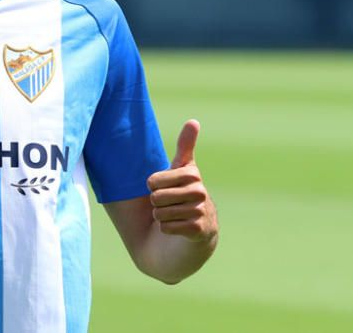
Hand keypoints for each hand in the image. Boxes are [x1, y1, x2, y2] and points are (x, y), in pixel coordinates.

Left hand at [146, 120, 217, 242]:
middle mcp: (199, 191)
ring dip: (162, 217)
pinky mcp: (198, 230)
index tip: (165, 188)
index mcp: (192, 174)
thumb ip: (186, 146)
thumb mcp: (183, 169)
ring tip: (174, 215)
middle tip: (170, 204)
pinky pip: (167, 228)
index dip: (152, 187)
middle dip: (157, 204)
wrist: (196, 232)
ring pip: (160, 213)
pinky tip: (178, 227)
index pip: (152, 181)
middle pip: (156, 197)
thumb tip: (194, 120)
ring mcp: (200, 211)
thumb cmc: (183, 195)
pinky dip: (167, 229)